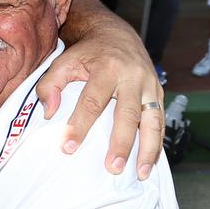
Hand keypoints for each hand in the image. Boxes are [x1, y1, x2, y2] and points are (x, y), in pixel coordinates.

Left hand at [37, 0, 163, 178]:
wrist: (116, 35)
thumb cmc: (87, 53)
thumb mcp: (64, 61)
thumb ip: (50, 85)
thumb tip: (49, 113)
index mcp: (107, 68)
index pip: (92, 101)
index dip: (80, 125)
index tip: (68, 148)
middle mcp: (133, 76)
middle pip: (128, 114)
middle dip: (121, 143)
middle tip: (113, 168)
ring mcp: (150, 85)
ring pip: (153, 120)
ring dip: (148, 149)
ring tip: (141, 173)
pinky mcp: (158, 93)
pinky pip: (160, 121)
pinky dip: (158, 143)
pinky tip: (151, 163)